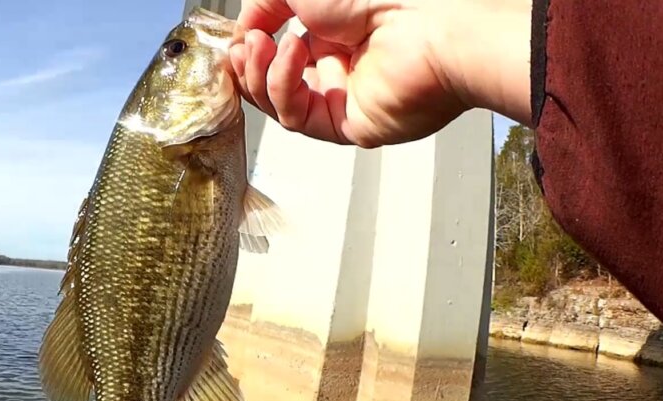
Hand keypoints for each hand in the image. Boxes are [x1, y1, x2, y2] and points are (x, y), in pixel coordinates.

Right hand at [229, 0, 531, 148]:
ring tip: (263, 44)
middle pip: (272, 82)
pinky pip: (297, 118)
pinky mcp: (346, 127)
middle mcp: (339, 67)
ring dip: (261, 73)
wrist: (427, 23)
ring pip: (279, 103)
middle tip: (243, 45)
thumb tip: (243, 30)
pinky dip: (284, 86)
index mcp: (334, 33)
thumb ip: (264, 4)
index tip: (235, 37)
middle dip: (249, 64)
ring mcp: (342, 99)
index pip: (276, 52)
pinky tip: (291, 54)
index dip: (249, 48)